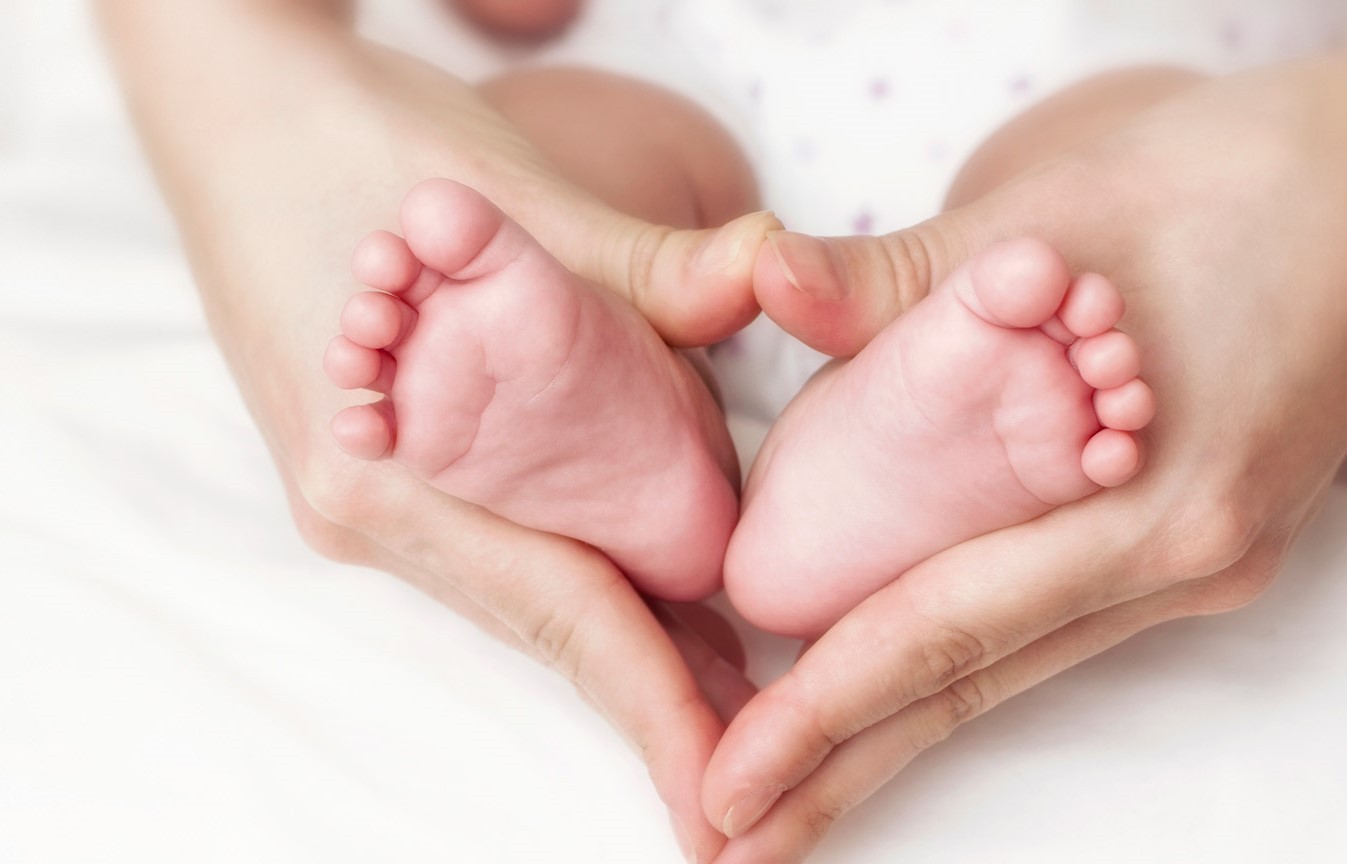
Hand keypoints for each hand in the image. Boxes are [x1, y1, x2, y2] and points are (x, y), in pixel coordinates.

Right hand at [99, 2, 767, 858]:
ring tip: (727, 690)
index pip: (560, 610)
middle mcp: (377, 507)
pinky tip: (642, 581)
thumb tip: (767, 282)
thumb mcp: (505, 197)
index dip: (652, 705)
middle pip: (547, 617)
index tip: (722, 800)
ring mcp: (375, 491)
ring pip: (525, 585)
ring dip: (624, 632)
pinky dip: (579, 568)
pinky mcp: (385, 462)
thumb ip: (646, 262)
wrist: (237, 108)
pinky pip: (499, 541)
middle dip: (655, 689)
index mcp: (392, 472)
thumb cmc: (355, 143)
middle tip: (760, 759)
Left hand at [702, 55, 1346, 861]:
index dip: (829, 712)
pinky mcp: (1187, 537)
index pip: (951, 629)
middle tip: (731, 828)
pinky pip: (1051, 618)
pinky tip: (894, 680)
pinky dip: (959, 658)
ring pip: (1011, 662)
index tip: (733, 781)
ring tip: (791, 783)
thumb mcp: (1052, 216)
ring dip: (893, 725)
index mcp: (1152, 500)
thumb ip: (894, 271)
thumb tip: (761, 273)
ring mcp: (1190, 560)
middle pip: (975, 682)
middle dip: (844, 761)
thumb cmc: (1226, 184)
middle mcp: (1177, 560)